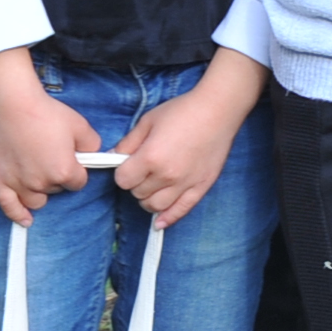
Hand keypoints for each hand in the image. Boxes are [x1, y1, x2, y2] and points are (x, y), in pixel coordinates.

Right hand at [0, 48, 97, 226]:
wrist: (12, 105)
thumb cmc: (47, 114)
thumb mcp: (81, 126)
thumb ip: (93, 145)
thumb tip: (93, 156)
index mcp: (64, 172)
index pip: (78, 183)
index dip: (77, 170)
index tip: (72, 158)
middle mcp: (41, 183)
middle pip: (57, 190)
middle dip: (58, 177)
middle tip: (51, 155)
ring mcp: (18, 185)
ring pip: (36, 200)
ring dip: (42, 191)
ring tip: (40, 173)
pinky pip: (9, 207)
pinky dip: (17, 215)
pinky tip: (25, 221)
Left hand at [111, 50, 263, 227]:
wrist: (219, 109)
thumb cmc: (182, 111)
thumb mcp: (148, 120)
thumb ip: (128, 143)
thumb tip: (112, 158)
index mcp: (151, 157)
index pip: (123, 180)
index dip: (123, 172)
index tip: (130, 163)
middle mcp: (166, 175)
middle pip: (138, 193)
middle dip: (137, 182)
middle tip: (145, 169)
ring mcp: (185, 184)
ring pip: (155, 206)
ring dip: (149, 199)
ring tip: (153, 186)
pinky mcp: (201, 187)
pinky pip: (181, 210)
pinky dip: (168, 218)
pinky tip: (159, 221)